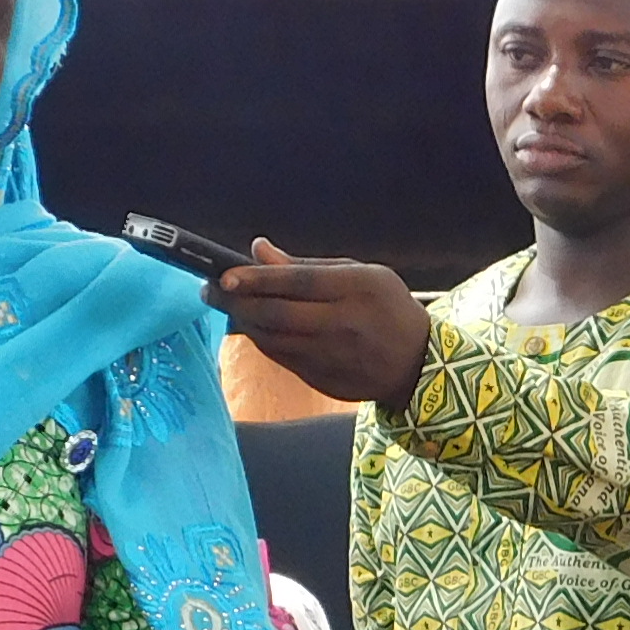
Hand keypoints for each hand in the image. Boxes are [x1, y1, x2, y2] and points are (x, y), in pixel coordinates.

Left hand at [204, 251, 433, 405]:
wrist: (417, 364)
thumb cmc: (386, 307)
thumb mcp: (361, 274)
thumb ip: (307, 265)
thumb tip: (258, 250)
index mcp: (355, 290)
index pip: (296, 284)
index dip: (257, 279)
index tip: (225, 275)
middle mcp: (342, 325)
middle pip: (277, 314)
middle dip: (237, 301)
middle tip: (212, 290)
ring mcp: (331, 357)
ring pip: (272, 339)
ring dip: (244, 321)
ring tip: (230, 304)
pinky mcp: (321, 379)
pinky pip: (280, 357)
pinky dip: (261, 339)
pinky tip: (254, 325)